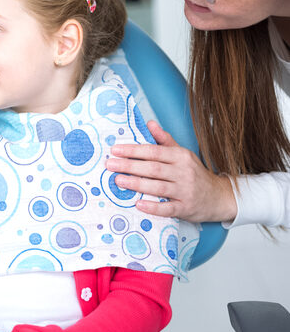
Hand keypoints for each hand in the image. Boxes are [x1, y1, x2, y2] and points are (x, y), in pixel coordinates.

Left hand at [106, 120, 237, 222]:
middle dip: (129, 166)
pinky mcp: (186, 208)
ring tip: (118, 180)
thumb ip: (164, 140)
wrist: (219, 196)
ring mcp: (186, 191)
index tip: (115, 150)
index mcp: (181, 156)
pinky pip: (168, 208)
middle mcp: (184, 172)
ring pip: (158, 187)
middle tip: (110, 165)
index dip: (133, 150)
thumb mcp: (183, 153)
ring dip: (136, 184)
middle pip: (153, 168)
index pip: (153, 151)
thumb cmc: (195, 173)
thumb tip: (149, 123)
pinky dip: (153, 207)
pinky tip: (139, 204)